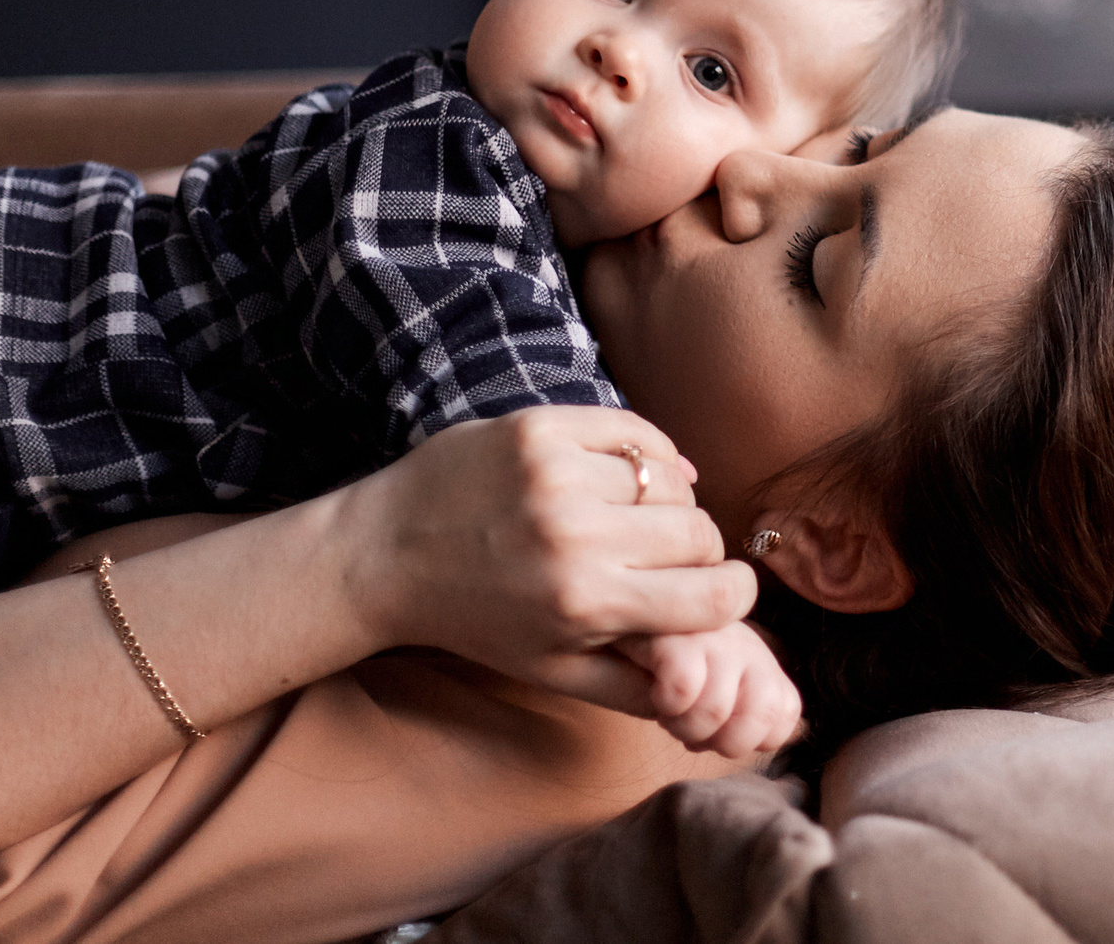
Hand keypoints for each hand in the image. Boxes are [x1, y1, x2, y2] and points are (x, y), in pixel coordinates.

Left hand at [331, 407, 758, 713]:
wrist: (382, 554)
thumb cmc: (477, 619)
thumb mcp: (552, 670)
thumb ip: (637, 685)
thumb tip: (714, 683)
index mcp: (585, 605)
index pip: (717, 596)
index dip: (731, 595)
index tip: (716, 591)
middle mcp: (574, 537)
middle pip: (701, 534)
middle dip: (695, 551)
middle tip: (661, 560)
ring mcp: (556, 474)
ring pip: (672, 483)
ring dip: (663, 504)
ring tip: (628, 521)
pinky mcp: (541, 427)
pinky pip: (638, 434)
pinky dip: (645, 457)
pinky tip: (621, 479)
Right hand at [616, 623, 804, 759]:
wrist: (619, 623)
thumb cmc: (665, 671)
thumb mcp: (714, 693)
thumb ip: (746, 715)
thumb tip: (764, 740)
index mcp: (761, 661)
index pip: (785, 715)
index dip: (746, 738)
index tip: (715, 730)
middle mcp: (746, 644)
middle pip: (762, 715)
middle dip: (721, 741)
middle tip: (692, 726)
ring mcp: (713, 634)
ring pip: (716, 711)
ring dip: (682, 726)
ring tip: (668, 709)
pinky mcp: (674, 631)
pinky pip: (683, 686)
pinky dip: (665, 703)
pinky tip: (654, 691)